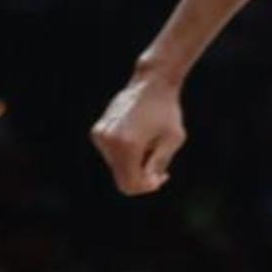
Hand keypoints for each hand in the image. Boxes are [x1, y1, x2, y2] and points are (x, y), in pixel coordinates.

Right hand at [90, 70, 185, 194]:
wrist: (151, 83)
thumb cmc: (167, 111)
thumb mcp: (173, 140)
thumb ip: (159, 165)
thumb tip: (147, 184)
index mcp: (127, 145)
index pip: (130, 184)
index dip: (147, 187)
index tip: (162, 177)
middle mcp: (109, 141)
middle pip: (122, 178)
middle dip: (141, 177)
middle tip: (161, 169)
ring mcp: (100, 135)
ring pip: (117, 167)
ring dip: (135, 164)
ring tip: (151, 145)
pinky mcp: (98, 131)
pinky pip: (113, 155)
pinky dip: (127, 154)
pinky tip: (140, 138)